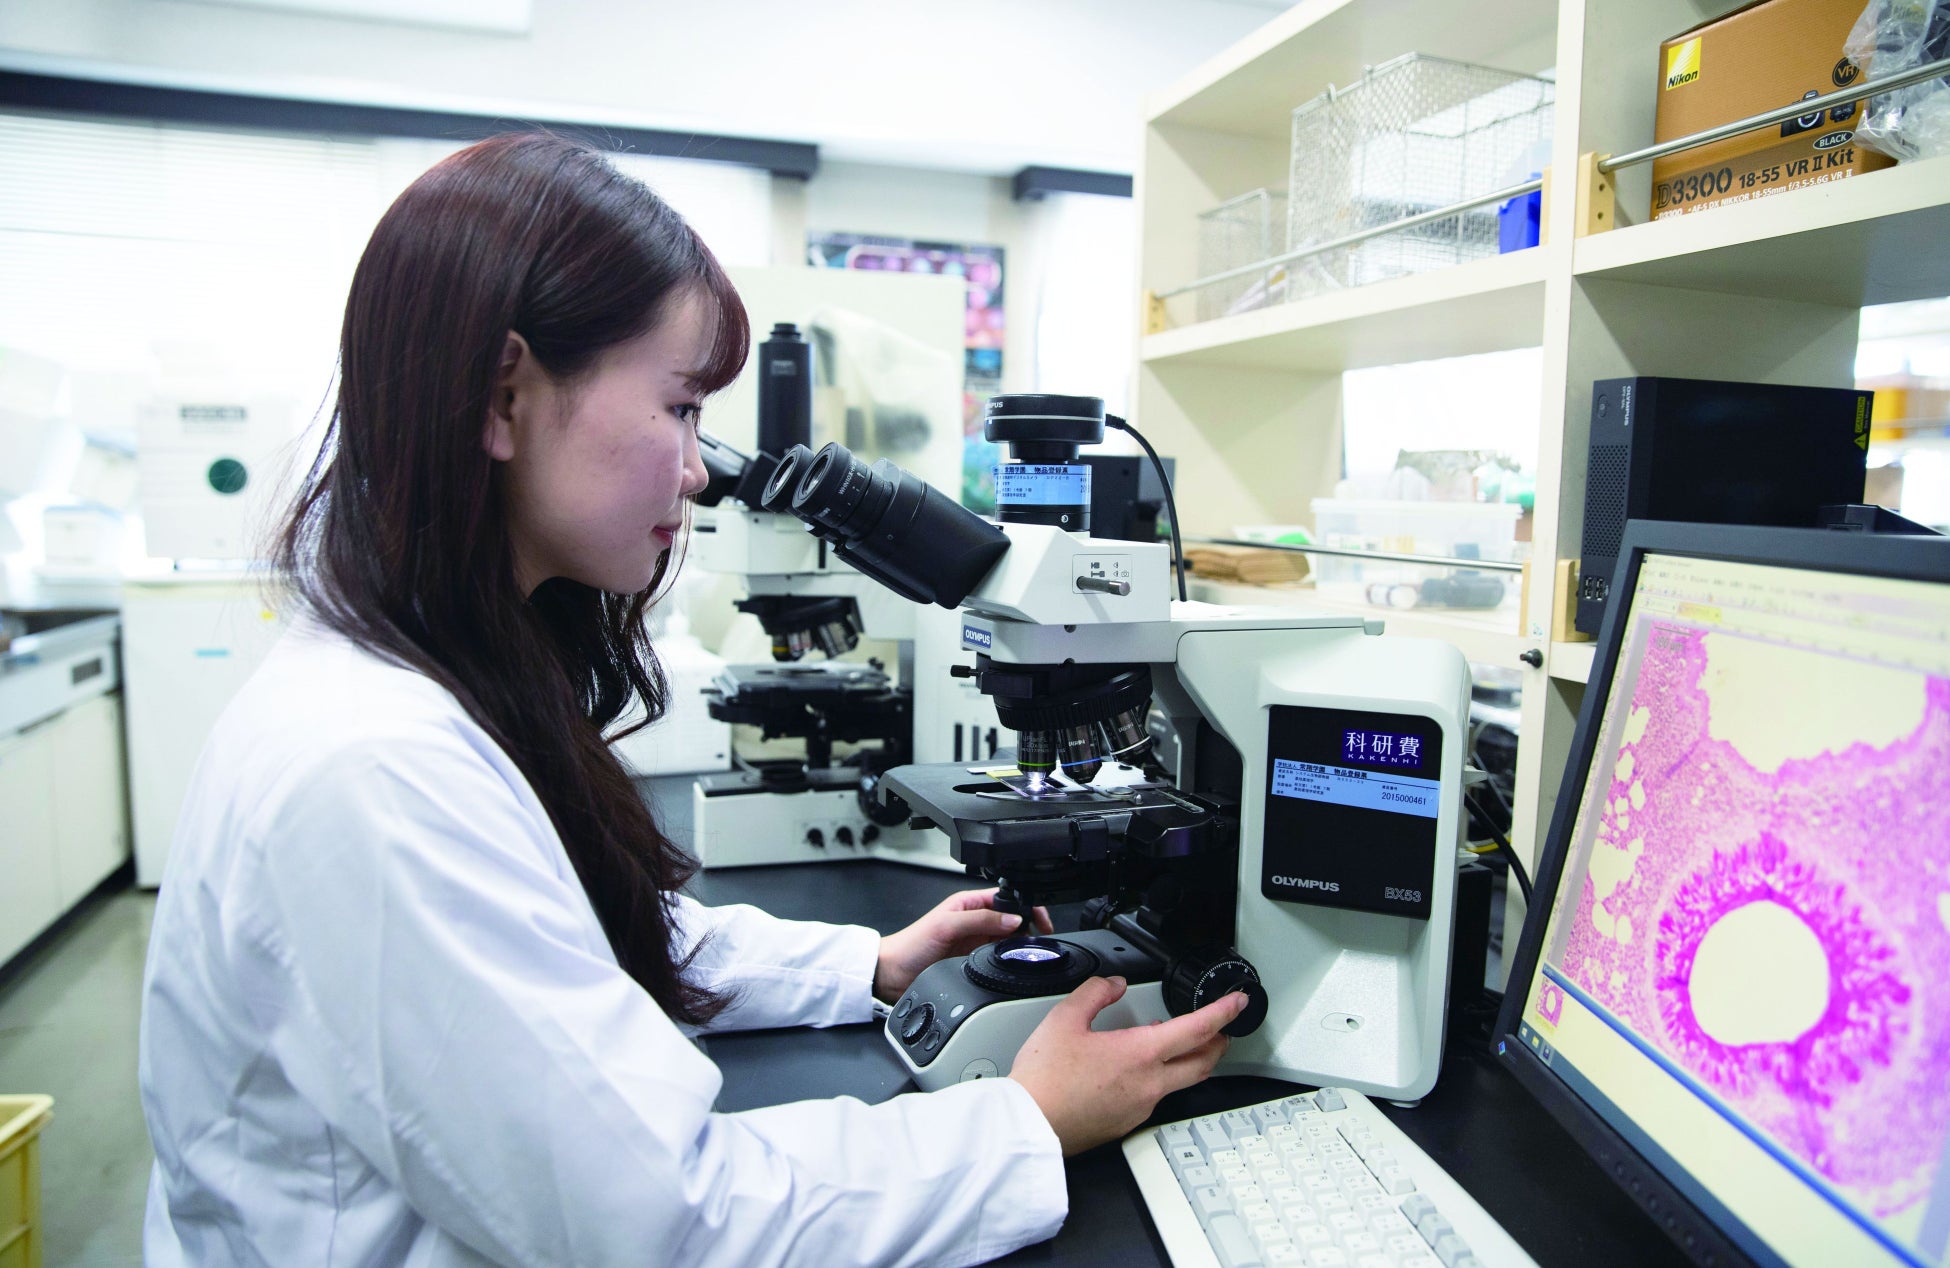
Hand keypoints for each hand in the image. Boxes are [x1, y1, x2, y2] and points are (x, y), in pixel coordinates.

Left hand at [874, 888, 1053, 1001]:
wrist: (894, 974)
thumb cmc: (911, 944)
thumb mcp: (947, 925)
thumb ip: (981, 920)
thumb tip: (1013, 920)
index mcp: (969, 903)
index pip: (1006, 898)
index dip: (1025, 906)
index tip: (1040, 920)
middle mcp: (974, 920)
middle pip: (1011, 920)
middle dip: (1027, 927)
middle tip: (1039, 940)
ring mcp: (975, 941)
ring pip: (1007, 940)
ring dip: (1018, 945)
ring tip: (1027, 952)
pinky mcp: (973, 960)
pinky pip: (998, 957)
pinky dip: (1008, 959)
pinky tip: (1011, 963)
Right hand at [1009, 977, 1245, 1155]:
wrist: (1028, 1127)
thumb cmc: (1044, 1080)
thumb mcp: (1064, 1018)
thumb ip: (1094, 993)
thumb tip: (1114, 984)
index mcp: (1140, 1054)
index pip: (1198, 1029)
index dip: (1223, 1012)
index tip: (1237, 1003)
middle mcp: (1149, 1085)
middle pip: (1203, 1063)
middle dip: (1219, 1042)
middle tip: (1222, 1029)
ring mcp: (1140, 1108)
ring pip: (1181, 1082)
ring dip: (1189, 1061)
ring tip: (1178, 1045)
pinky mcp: (1126, 1124)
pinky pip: (1155, 1098)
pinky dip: (1160, 1079)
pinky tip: (1139, 1071)